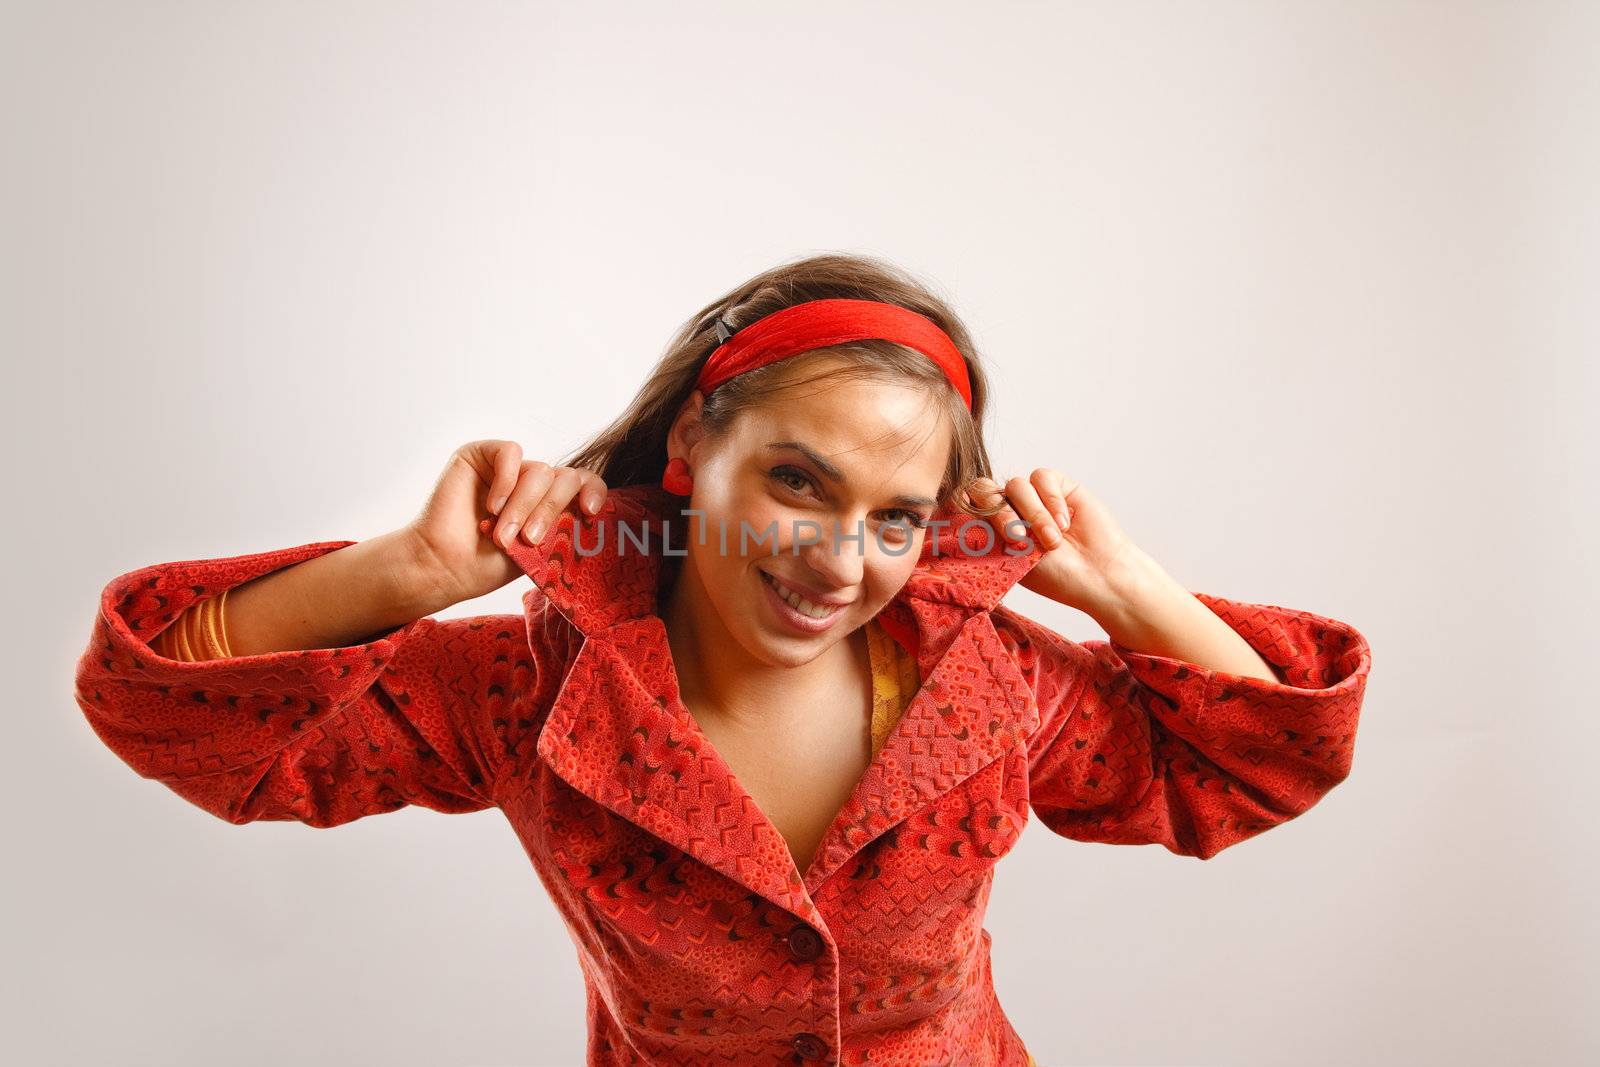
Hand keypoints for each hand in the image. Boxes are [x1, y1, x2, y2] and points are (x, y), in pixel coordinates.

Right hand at [401, 440, 609, 605]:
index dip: (594, 492)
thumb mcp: (539, 549)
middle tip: (530, 540)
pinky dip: (506, 482)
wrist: (447, 567)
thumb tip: (591, 513)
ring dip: (524, 507)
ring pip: (540, 471)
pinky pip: (511, 454)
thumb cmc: (490, 564)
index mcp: (553, 502)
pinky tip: (492, 506)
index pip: (586, 484)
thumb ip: (564, 525)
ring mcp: (510, 468)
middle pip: (566, 479)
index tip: (589, 513)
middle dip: (550, 510)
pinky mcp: (481, 454)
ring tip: (502, 535)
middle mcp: (534, 482)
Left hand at [966, 469, 1141, 614]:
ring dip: (1033, 515)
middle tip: (1018, 538)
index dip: (965, 511)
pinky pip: (1042, 477)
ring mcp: (1033, 496)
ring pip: (1014, 485)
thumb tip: (955, 511)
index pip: (966, 507)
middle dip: (998, 513)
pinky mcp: (1058, 484)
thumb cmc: (1058, 577)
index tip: (976, 533)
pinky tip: (1065, 523)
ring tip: (1052, 541)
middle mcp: (1010, 509)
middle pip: (983, 490)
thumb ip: (987, 534)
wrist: (1098, 575)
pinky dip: (1051, 501)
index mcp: (992, 529)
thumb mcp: (1013, 560)